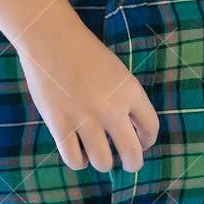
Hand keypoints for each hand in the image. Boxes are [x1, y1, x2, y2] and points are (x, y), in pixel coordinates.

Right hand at [17, 19, 159, 171]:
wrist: (52, 40)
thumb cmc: (85, 54)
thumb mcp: (118, 74)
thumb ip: (125, 101)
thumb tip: (129, 132)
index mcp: (132, 92)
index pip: (151, 129)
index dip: (147, 142)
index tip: (141, 144)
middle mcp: (113, 109)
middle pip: (132, 154)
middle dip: (133, 163)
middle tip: (127, 164)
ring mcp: (86, 119)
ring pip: (103, 162)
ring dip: (103, 162)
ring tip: (98, 154)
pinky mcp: (60, 125)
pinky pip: (74, 160)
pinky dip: (78, 161)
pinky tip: (78, 153)